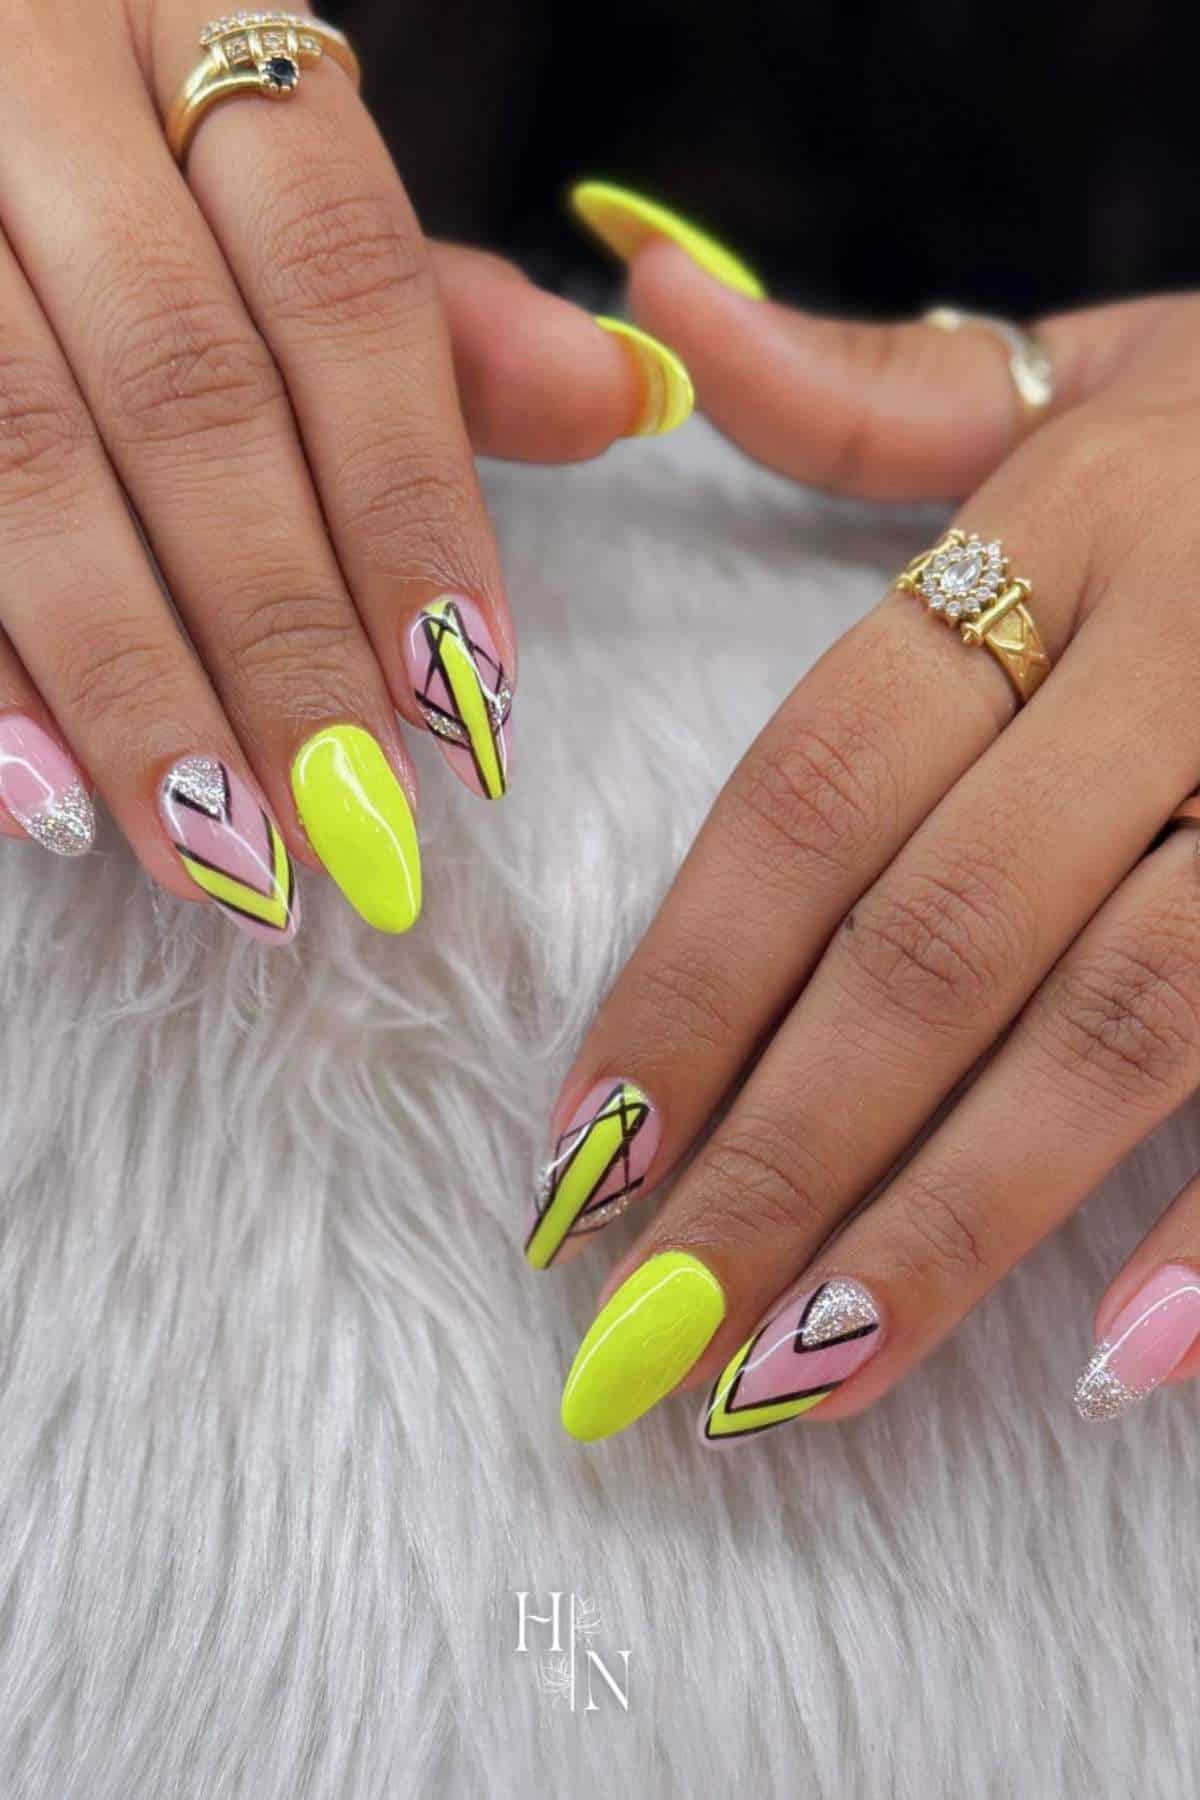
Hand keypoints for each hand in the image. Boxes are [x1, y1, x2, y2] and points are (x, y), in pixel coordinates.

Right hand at [0, 18, 692, 939]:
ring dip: (129, 679)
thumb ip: (436, 309)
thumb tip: (627, 399)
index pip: (342, 282)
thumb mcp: (276, 178)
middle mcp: (37, 84)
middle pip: (188, 392)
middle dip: (280, 631)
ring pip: (20, 456)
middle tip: (355, 822)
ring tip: (223, 855)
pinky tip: (40, 803)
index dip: (412, 502)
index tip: (471, 699)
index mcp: (195, 29)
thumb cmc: (126, 148)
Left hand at [537, 183, 1199, 1441]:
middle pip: (938, 936)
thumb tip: (652, 307)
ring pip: (1120, 1023)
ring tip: (802, 1377)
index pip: (819, 783)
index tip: (578, 1151)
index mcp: (1075, 522)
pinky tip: (1117, 1366)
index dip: (687, 979)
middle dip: (779, 1150)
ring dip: (952, 1222)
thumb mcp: (1095, 370)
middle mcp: (1196, 644)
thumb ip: (865, 388)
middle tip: (647, 1332)